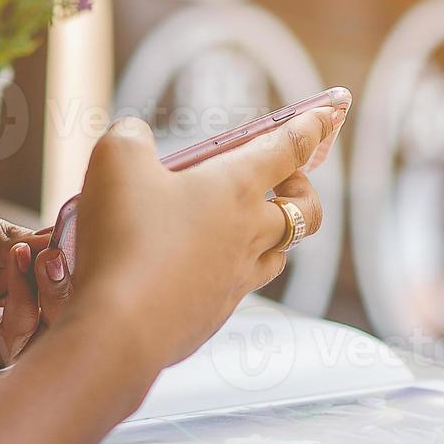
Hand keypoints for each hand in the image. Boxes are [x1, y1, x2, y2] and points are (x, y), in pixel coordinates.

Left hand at [0, 205, 67, 374]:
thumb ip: (1, 235)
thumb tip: (53, 241)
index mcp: (10, 264)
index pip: (59, 259)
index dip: (73, 247)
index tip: (79, 227)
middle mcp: (10, 299)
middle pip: (64, 299)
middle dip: (71, 275)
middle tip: (62, 251)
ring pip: (48, 326)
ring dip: (53, 292)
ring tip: (41, 259)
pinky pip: (15, 345)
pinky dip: (24, 310)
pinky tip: (16, 271)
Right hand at [56, 107, 337, 368]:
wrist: (119, 329)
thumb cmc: (123, 240)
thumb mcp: (115, 162)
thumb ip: (131, 138)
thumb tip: (136, 139)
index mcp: (235, 187)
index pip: (288, 147)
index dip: (311, 126)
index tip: (328, 114)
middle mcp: (249, 234)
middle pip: (305, 210)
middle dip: (302, 190)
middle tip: (281, 181)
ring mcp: (237, 280)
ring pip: (280, 254)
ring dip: (275, 235)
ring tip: (249, 226)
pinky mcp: (216, 316)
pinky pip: (240, 289)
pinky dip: (234, 273)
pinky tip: (202, 269)